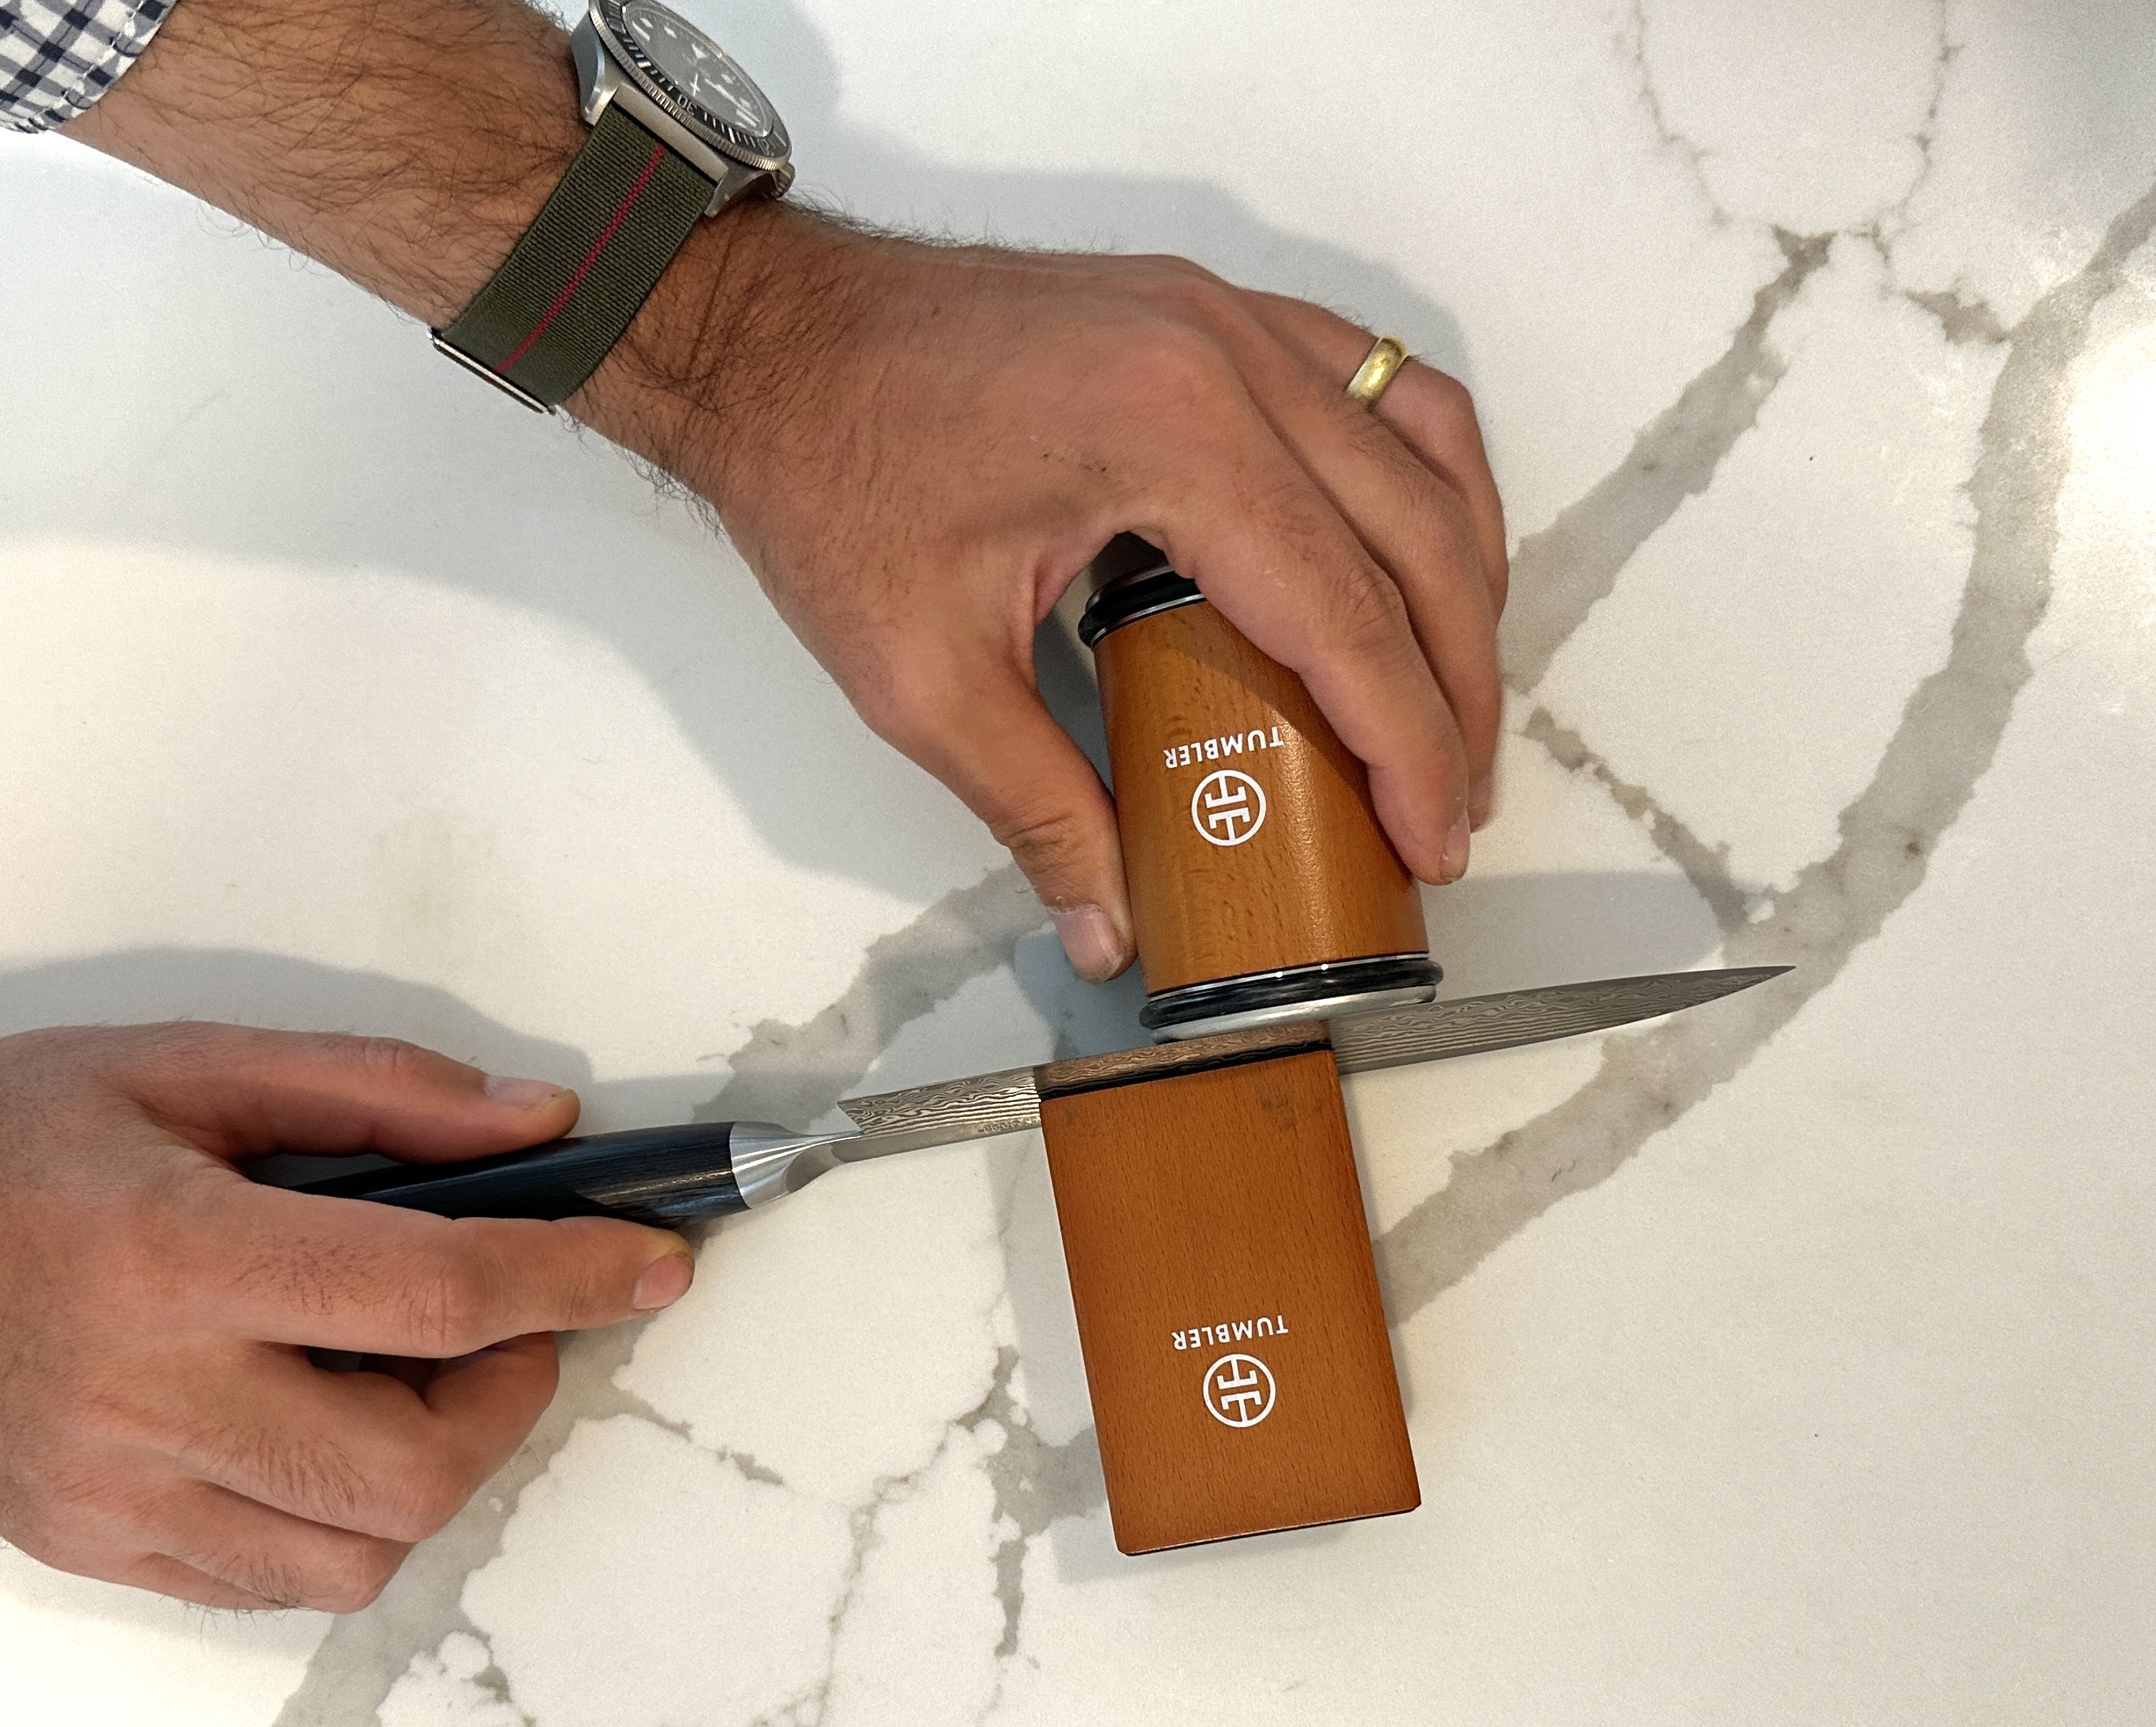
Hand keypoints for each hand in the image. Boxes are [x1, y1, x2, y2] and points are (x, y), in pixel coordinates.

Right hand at [0, 1025, 690, 1610]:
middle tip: (513, 1322)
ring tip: (414, 1372)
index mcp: (179, 1253)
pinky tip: (326, 1424)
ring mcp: (119, 1495)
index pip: (432, 1290)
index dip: (572, 1278)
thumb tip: (537, 1128)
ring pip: (358, 1551)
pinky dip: (344, 1517)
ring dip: (437, 1466)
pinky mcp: (97, 1547)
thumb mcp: (190, 1062)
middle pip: (413, 1465)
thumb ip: (380, 1092)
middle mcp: (149, 1395)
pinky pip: (274, 1582)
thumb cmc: (1, 1143)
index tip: (655, 1267)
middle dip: (514, 1395)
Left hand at [589, 207, 1509, 979]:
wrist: (762, 337)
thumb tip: (1105, 924)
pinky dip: (1420, 471)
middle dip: (1459, 682)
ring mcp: (1226, 314)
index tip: (1433, 837)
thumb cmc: (822, 473)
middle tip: (1456, 796)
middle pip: (1415, 533)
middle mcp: (1228, 355)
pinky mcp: (1207, 306)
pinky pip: (1371, 377)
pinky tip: (1409, 550)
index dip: (1407, 744)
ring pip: (1425, 441)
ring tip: (1457, 690)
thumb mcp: (919, 673)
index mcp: (1173, 437)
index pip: (1344, 616)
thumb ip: (1034, 805)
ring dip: (1462, 573)